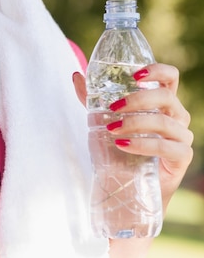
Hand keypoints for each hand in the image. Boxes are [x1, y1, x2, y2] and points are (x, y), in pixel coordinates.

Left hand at [73, 64, 193, 211]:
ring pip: (164, 122)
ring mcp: (182, 136)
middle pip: (166, 96)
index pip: (170, 76)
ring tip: (113, 130)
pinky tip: (123, 145)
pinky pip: (166, 147)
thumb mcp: (105, 119)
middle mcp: (176, 115)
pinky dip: (143, 144)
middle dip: (137, 99)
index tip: (134, 75)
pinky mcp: (182, 157)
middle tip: (114, 108)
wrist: (129, 186)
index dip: (157, 70)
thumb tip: (76, 75)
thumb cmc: (121, 147)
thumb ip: (93, 98)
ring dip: (135, 122)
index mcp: (162, 101)